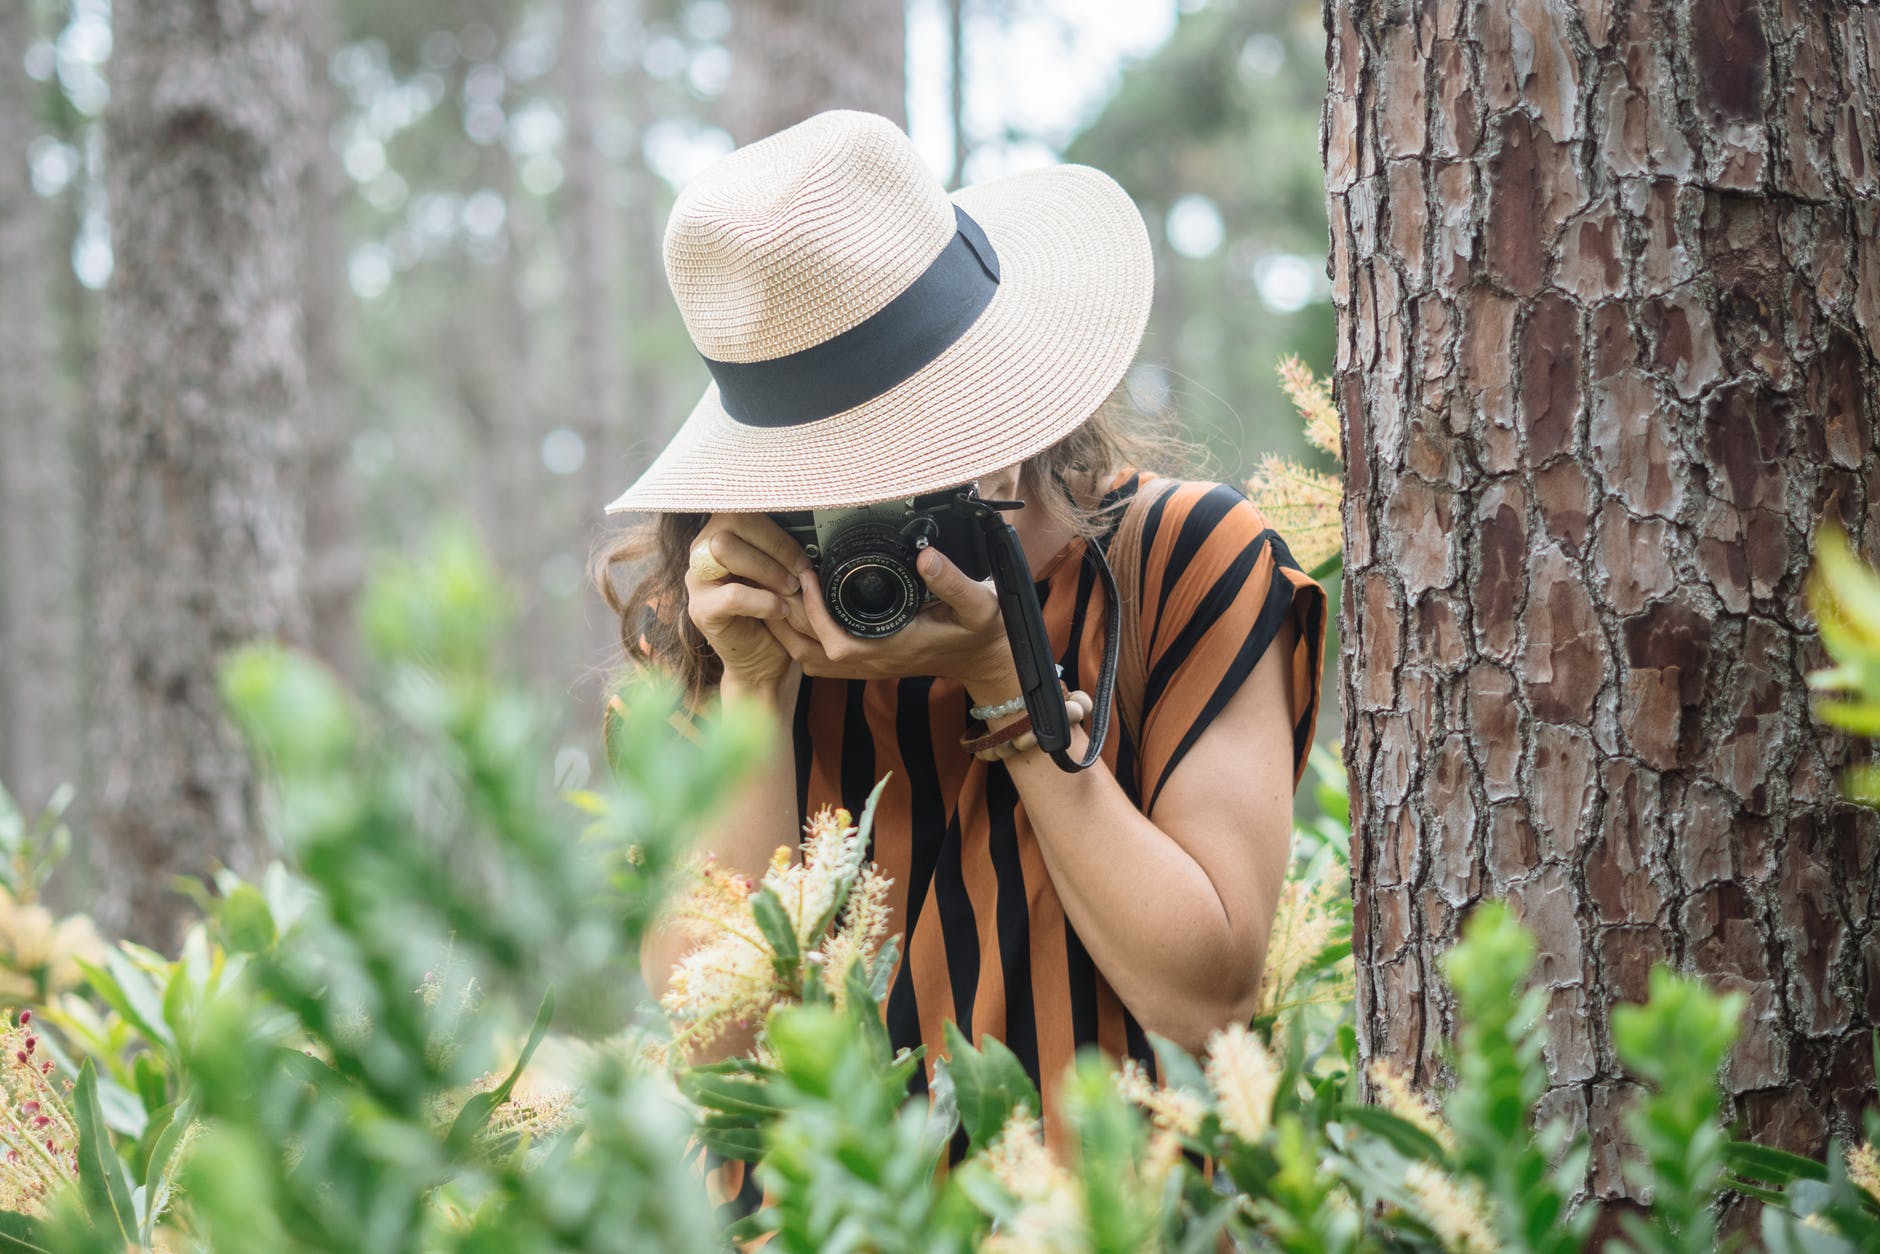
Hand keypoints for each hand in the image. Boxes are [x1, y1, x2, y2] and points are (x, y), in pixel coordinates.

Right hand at [684, 513, 815, 695]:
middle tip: (799, 575)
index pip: (743, 510)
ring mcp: (697, 579)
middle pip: (731, 522)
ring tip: (789, 590)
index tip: (803, 558)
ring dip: (767, 569)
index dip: (777, 531)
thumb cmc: (774, 611)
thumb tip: (811, 530)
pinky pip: (731, 594)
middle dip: (774, 547)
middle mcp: (702, 550)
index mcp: (722, 533)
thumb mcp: (782, 572)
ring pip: (724, 549)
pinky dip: (762, 600)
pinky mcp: (701, 609)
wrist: (763, 660)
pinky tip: (778, 610)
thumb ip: (783, 549)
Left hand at [764, 546, 1020, 697]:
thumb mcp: (976, 603)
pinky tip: (799, 613)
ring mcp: (867, 666)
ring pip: (809, 659)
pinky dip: (801, 639)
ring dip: (789, 630)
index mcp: (891, 647)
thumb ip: (953, 581)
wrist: (984, 658)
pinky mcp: (867, 663)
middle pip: (809, 651)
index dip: (814, 610)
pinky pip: (820, 661)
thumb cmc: (978, 632)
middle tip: (784, 575)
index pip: (835, 641)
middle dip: (789, 616)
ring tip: (783, 591)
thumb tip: (925, 556)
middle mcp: (873, 662)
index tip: (808, 575)